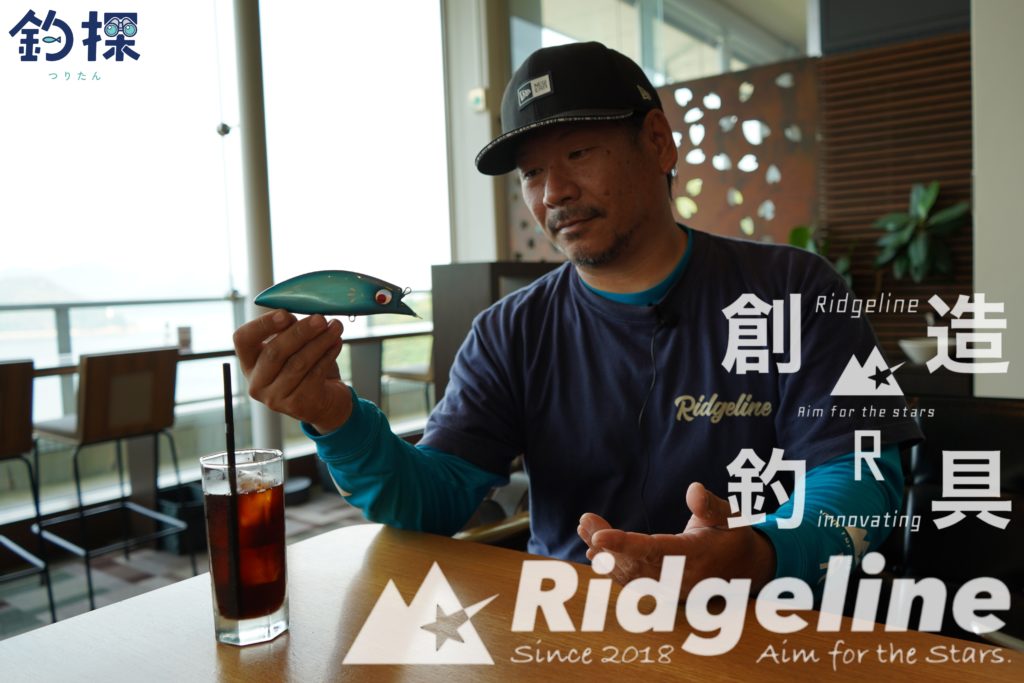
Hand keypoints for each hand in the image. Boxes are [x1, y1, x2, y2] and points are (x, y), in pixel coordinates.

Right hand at [232, 310, 349, 433]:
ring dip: (320, 342)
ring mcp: (275, 398)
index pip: (243, 339)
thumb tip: (301, 316)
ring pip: (298, 363)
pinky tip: (337, 343)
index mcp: (250, 362)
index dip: (263, 324)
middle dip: (300, 332)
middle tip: (320, 319)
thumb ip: (290, 331)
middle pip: (274, 352)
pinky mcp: (297, 405)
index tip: (286, 314)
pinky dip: (328, 355)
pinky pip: (314, 374)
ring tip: (335, 327)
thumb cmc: (307, 369)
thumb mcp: (294, 347)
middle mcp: (257, 383)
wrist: (325, 402)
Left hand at [577, 482, 775, 597]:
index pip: (654, 550)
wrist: (748, 569)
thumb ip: (711, 504)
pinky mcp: (665, 591)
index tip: (598, 538)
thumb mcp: (731, 515)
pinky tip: (594, 551)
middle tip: (584, 521)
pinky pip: (633, 582)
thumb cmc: (735, 536)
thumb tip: (693, 489)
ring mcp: (672, 589)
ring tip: (584, 528)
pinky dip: (611, 566)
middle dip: (606, 544)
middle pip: (634, 562)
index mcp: (695, 555)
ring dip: (603, 553)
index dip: (623, 545)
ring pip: (629, 575)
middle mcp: (681, 577)